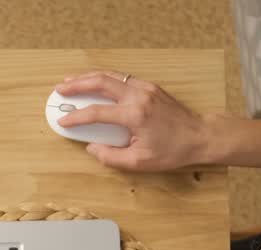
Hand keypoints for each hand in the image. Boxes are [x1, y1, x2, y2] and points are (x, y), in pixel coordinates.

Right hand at [54, 71, 214, 171]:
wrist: (200, 135)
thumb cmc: (174, 150)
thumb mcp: (140, 162)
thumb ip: (112, 157)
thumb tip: (93, 148)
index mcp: (134, 115)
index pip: (96, 113)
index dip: (76, 117)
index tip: (62, 122)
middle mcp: (138, 96)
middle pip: (99, 83)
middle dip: (76, 85)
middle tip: (59, 90)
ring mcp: (145, 88)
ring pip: (110, 76)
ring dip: (88, 77)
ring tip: (71, 82)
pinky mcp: (150, 87)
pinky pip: (121, 78)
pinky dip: (104, 78)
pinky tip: (94, 83)